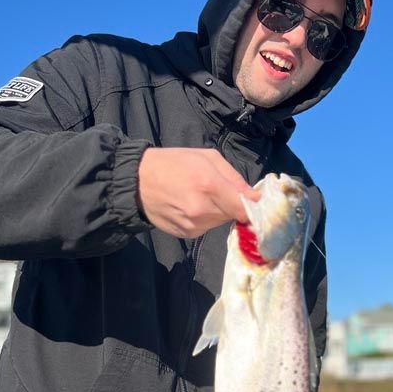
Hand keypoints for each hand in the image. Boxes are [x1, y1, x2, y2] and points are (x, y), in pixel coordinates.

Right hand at [137, 149, 258, 238]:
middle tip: (217, 190)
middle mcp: (203, 210)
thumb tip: (254, 196)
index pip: (244, 208)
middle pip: (234, 215)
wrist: (137, 182)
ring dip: (218, 211)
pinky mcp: (186, 234)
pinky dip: (204, 218)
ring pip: (220, 222)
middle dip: (231, 204)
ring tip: (199, 196)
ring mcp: (193, 225)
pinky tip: (190, 206)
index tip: (255, 201)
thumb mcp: (207, 157)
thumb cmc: (173, 163)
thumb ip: (234, 177)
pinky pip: (206, 227)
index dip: (253, 206)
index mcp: (209, 185)